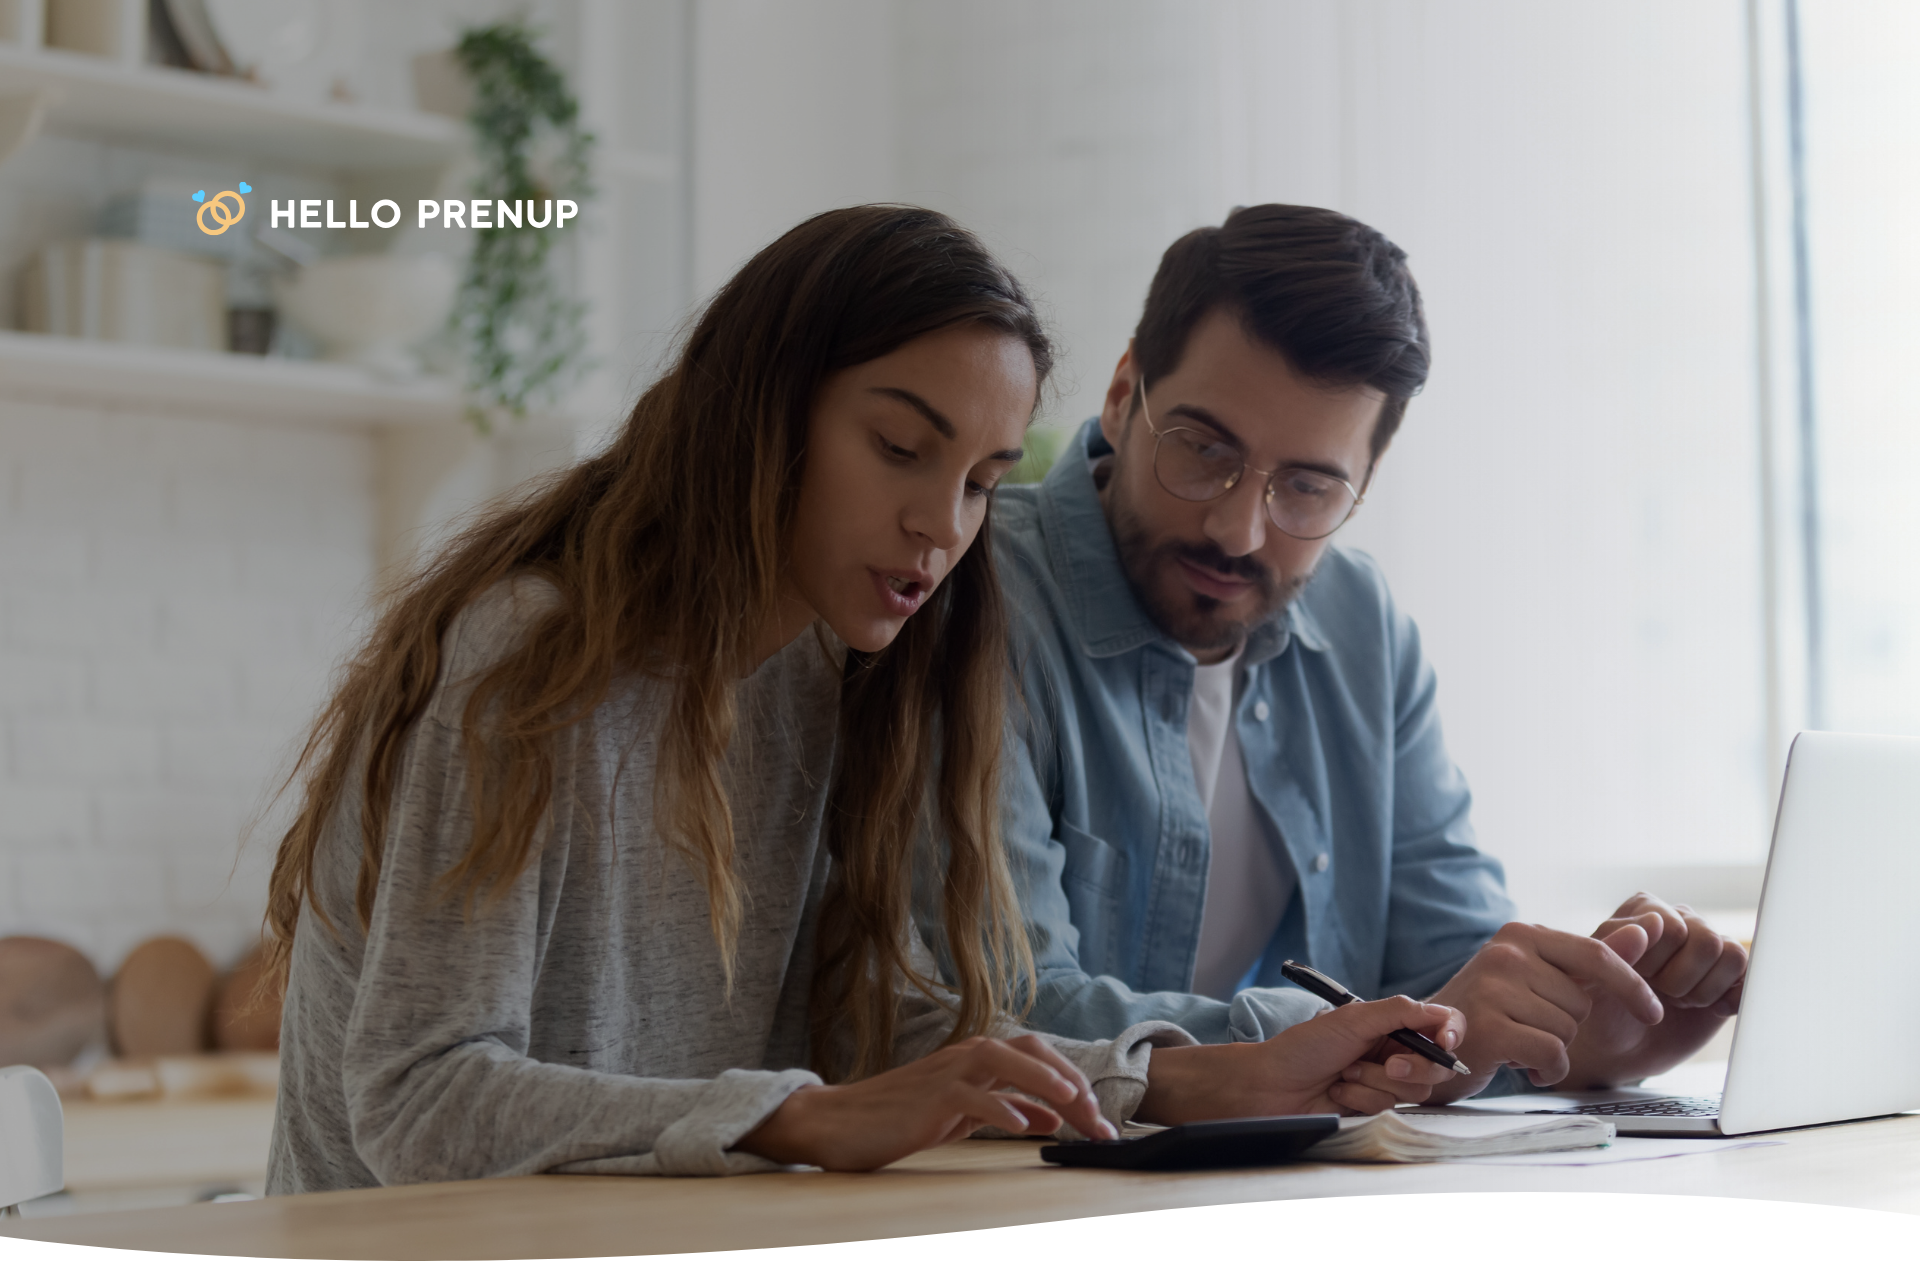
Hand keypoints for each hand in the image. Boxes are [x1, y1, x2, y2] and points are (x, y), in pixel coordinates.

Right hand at [733, 1034, 1115, 1170]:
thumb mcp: (963, 1114)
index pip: (1038, 1057)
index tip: (1098, 1121)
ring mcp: (947, 1072)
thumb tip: (1049, 1117)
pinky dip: (1001, 1106)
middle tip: (1098, 1120)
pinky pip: (971, 1095)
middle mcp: (967, 1056)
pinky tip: (1024, 1125)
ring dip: (1045, 1080)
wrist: (840, 1122)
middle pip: (1031, 1050)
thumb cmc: (900, 1118)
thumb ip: (1004, 1108)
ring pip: (1005, 1060)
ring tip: (1075, 1103)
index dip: (1074, 1083)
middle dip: (1071, 1081)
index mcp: (977, 1059)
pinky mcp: (929, 1097)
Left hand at [1135, 995, 1466, 1123]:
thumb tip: (1441, 1013)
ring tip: (1345, 1073)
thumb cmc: (1304, 1047)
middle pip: (1435, 1066)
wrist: (1272, 1086)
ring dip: (1376, 1082)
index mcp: (1389, 1024)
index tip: (1444, 1042)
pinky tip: (1339, 1092)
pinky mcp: (1373, 1107)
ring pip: (1414, 1090)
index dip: (1450, 1034)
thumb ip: (1399, 1012)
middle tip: (1384, 1065)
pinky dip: (1363, 1098)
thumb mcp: (1353, 1019)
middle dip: (1410, 1067)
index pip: (1439, 1026)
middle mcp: (1391, 1052)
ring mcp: (1384, 1081)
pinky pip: (1389, 1107)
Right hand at [1423, 921, 1664, 1101]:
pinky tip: (1522, 1065)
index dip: (1631, 986)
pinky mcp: (1489, 1027)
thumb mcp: (1541, 980)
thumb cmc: (1491, 1013)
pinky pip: (1553, 1054)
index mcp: (1520, 934)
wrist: (1426, 1046)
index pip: (1595, 954)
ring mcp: (1493, 988)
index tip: (1654, 1013)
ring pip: (1568, 1030)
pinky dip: (1547, 1070)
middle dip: (1568, 1025)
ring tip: (1518, 1043)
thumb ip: (1593, 960)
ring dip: (1554, 1049)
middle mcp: (1505, 953)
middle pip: (1582, 1001)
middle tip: (1529, 1026)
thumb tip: (1650, 930)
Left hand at [1561, 893, 1747, 1087]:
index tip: (1635, 977)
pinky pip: (1751, 976)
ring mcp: (1708, 947)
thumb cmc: (1601, 1005)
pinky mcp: (1730, 975)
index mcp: (1645, 908)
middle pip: (1708, 941)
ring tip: (1679, 999)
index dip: (1656, 963)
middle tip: (1659, 992)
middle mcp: (1681, 919)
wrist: (1618, 1046)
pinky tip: (1708, 1010)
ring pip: (1733, 956)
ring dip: (1704, 990)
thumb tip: (1655, 921)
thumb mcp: (1595, 974)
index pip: (1674, 928)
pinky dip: (1732, 999)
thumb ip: (1618, 942)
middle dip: (1681, 979)